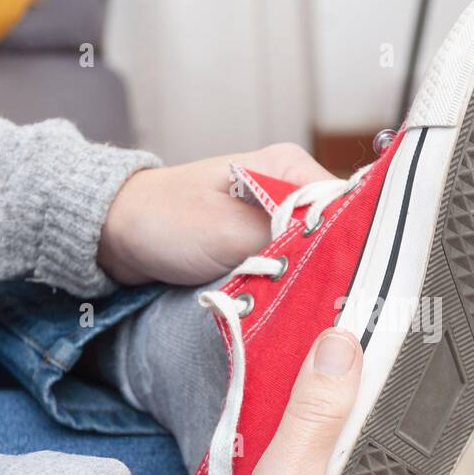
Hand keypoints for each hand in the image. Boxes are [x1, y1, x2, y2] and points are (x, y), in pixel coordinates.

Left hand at [97, 143, 334, 286]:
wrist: (117, 235)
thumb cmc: (163, 219)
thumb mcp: (228, 230)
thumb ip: (286, 237)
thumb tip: (337, 252)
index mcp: (290, 168)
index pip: (351, 205)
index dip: (356, 245)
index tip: (352, 281)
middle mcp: (292, 189)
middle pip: (339, 233)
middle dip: (334, 268)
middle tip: (329, 302)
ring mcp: (279, 218)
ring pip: (318, 256)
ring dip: (311, 282)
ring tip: (308, 306)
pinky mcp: (265, 245)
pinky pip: (295, 268)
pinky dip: (293, 287)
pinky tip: (291, 305)